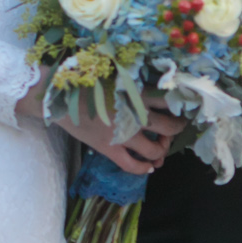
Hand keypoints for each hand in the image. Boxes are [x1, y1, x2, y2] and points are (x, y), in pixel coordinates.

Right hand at [60, 92, 181, 175]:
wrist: (59, 97)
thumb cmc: (85, 80)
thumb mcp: (114, 74)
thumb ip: (135, 82)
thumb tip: (154, 91)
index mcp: (137, 93)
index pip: (170, 102)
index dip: (181, 107)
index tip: (182, 108)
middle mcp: (135, 115)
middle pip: (170, 128)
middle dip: (176, 130)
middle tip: (174, 128)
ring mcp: (123, 135)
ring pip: (155, 150)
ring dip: (162, 150)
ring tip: (160, 146)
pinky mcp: (110, 149)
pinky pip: (132, 166)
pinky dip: (143, 168)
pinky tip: (148, 166)